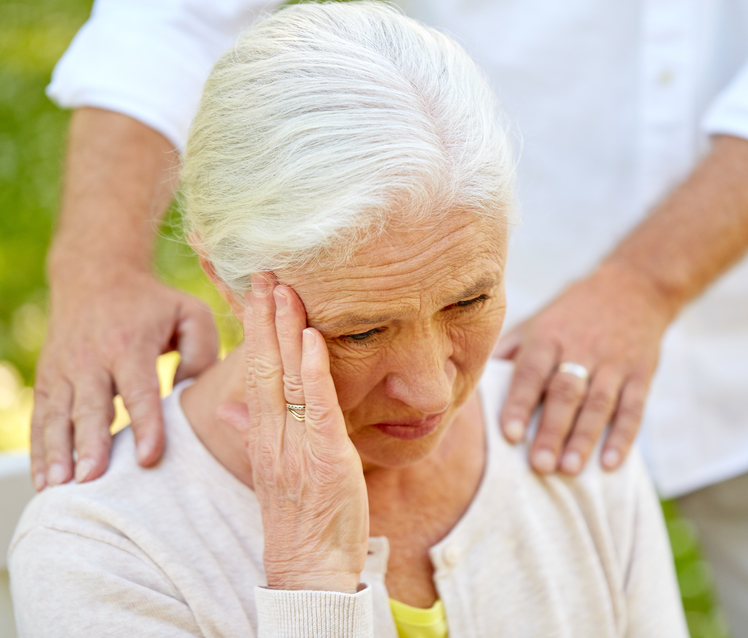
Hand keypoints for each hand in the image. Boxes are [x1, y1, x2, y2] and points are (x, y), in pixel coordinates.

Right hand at [31, 268, 218, 489]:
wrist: (95, 274)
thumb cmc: (153, 302)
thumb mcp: (189, 313)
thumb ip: (202, 351)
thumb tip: (194, 395)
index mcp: (130, 344)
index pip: (138, 390)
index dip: (145, 424)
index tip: (149, 457)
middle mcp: (92, 358)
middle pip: (91, 407)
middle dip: (91, 445)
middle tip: (94, 479)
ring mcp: (64, 370)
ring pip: (58, 416)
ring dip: (58, 453)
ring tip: (61, 486)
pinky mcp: (48, 379)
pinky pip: (42, 418)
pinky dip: (40, 450)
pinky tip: (45, 481)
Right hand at [245, 275, 367, 592]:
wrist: (309, 567)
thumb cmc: (301, 517)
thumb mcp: (273, 469)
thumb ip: (251, 431)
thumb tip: (228, 405)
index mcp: (262, 434)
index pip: (254, 370)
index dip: (254, 328)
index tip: (254, 289)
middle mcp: (272, 434)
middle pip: (264, 365)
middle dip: (264, 316)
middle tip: (265, 270)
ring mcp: (295, 445)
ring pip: (287, 377)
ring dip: (286, 330)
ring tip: (284, 287)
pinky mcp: (323, 457)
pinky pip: (316, 406)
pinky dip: (314, 370)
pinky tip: (313, 338)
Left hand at [494, 261, 676, 474]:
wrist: (633, 287)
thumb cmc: (572, 312)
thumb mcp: (537, 320)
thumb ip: (508, 351)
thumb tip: (473, 382)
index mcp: (549, 335)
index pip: (532, 371)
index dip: (520, 402)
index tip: (509, 435)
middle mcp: (581, 347)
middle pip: (566, 391)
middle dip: (552, 429)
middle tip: (539, 465)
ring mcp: (614, 362)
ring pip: (599, 403)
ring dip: (584, 438)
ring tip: (569, 469)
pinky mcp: (641, 373)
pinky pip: (633, 408)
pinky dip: (623, 437)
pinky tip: (610, 464)